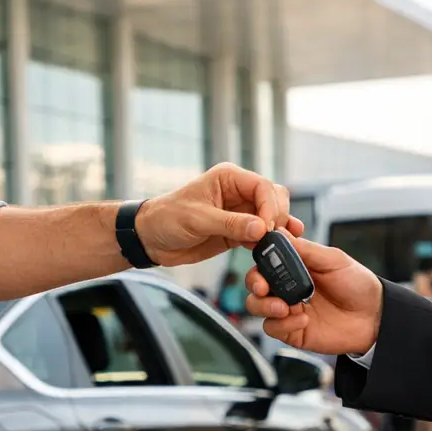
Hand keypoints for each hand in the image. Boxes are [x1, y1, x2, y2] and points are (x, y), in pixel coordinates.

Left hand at [135, 163, 303, 265]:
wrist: (151, 239)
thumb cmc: (166, 219)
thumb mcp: (197, 219)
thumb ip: (231, 224)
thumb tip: (262, 228)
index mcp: (229, 178)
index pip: (262, 186)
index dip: (270, 206)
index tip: (267, 227)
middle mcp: (238, 192)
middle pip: (273, 198)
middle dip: (277, 216)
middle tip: (272, 237)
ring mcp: (239, 213)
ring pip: (271, 217)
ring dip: (277, 230)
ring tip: (281, 246)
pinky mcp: (237, 232)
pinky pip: (260, 235)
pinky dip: (268, 243)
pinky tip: (271, 252)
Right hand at [245, 236, 383, 355]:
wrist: (375, 316)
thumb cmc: (358, 284)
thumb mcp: (333, 260)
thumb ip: (305, 249)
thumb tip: (280, 233)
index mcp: (296, 267)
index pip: (265, 261)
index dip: (258, 262)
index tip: (261, 264)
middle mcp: (288, 287)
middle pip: (255, 285)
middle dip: (255, 285)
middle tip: (264, 288)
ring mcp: (289, 309)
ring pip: (257, 307)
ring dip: (266, 306)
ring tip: (285, 307)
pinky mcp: (293, 331)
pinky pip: (273, 328)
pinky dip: (283, 324)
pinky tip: (304, 319)